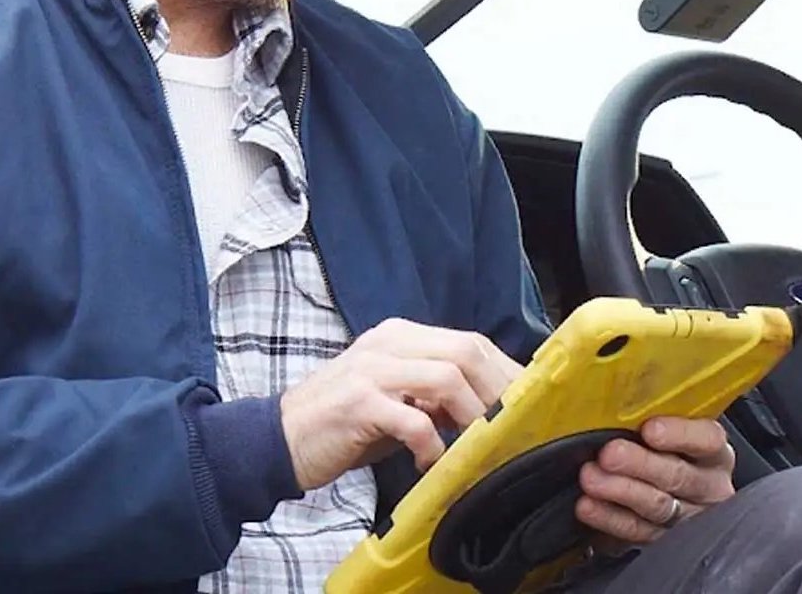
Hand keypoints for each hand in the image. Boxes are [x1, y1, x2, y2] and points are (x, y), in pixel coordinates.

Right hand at [277, 318, 524, 490]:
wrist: (275, 440)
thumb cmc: (340, 424)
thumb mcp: (393, 400)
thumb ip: (434, 396)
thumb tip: (486, 407)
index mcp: (399, 337)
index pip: (468, 342)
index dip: (504, 371)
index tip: (526, 403)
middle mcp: (387, 344)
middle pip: (465, 351)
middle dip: (497, 390)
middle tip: (511, 427)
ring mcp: (371, 371)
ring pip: (446, 378)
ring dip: (471, 415)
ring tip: (477, 445)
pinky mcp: (357, 404)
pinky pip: (412, 420)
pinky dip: (432, 445)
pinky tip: (430, 463)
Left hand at [575, 416, 737, 546]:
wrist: (674, 496)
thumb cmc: (667, 452)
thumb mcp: (671, 431)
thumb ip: (655, 419)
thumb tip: (618, 400)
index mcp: (714, 453)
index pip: (707, 440)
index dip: (680, 435)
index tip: (649, 429)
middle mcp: (708, 486)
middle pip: (678, 476)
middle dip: (640, 464)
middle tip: (610, 454)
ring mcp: (689, 517)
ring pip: (657, 506)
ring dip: (621, 491)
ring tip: (591, 479)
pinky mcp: (664, 541)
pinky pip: (637, 532)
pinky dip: (610, 518)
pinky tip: (589, 506)